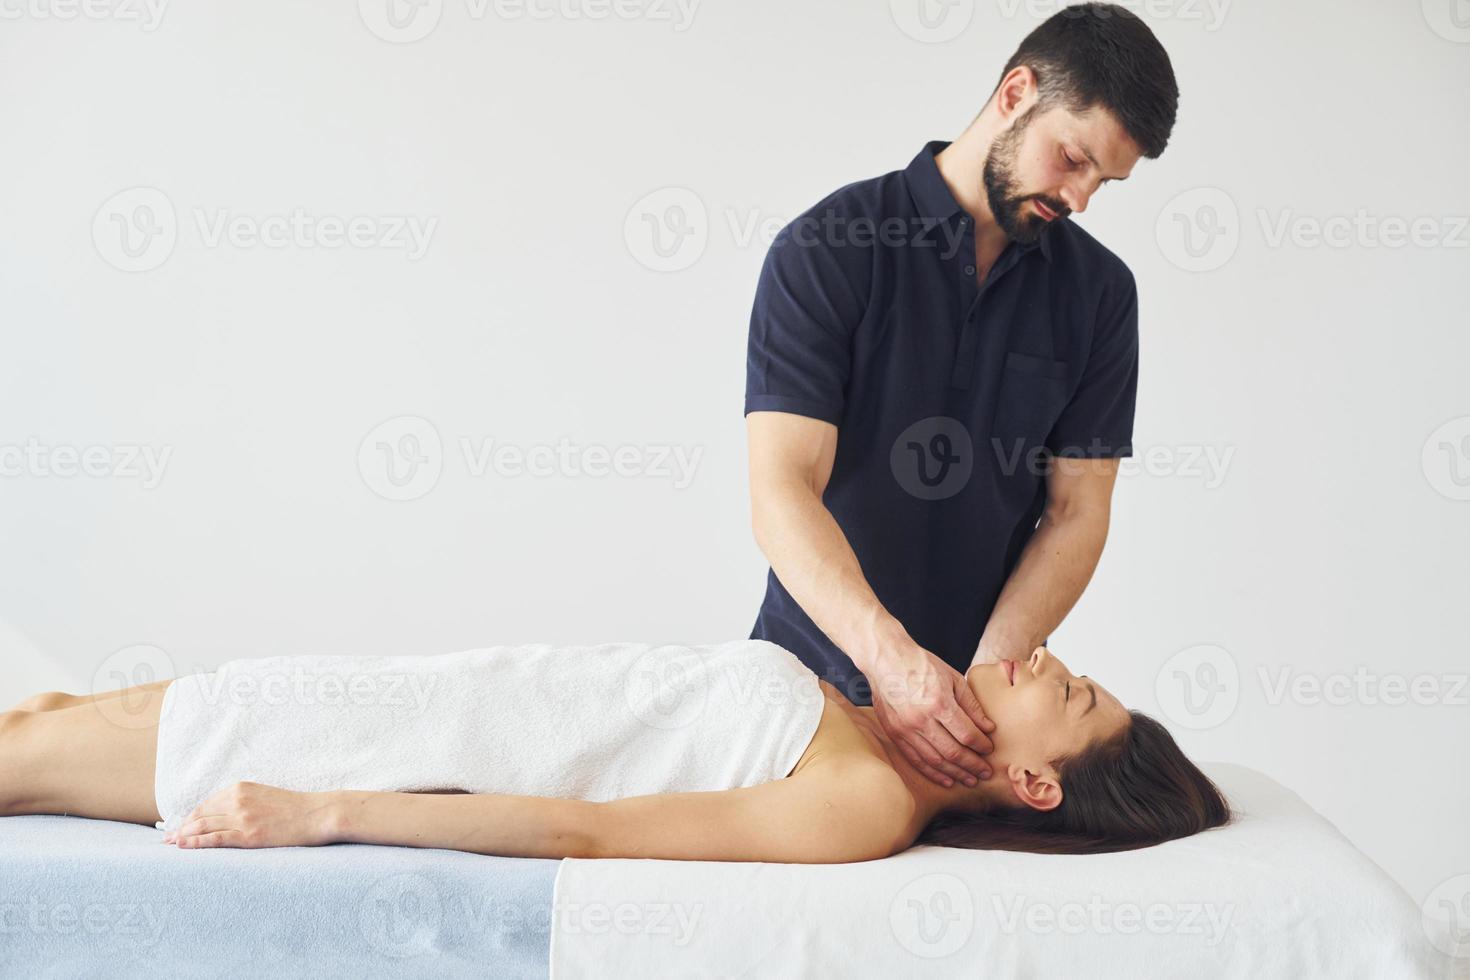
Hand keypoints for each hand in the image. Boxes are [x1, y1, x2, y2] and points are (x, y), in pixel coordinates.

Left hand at [162, 781, 337, 848]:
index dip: (190, 817)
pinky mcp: (249, 835)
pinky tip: (184, 847)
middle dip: (182, 827)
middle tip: (168, 839)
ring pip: (203, 827)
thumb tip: (224, 815)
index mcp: (241, 788)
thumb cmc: (295, 808)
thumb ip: (243, 801)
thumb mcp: (265, 796)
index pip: (206, 803)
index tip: (179, 826)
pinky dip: (196, 843)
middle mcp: (238, 800)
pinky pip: (215, 839)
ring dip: (184, 836)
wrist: (318, 814)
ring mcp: (243, 818)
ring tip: (172, 845)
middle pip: (200, 815)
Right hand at [868, 644, 995, 787]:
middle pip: (953, 752)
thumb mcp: (953, 678)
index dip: (981, 746)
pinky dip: (932, 773)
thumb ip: (971, 705)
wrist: (886, 660)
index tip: (989, 749)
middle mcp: (922, 719)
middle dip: (973, 765)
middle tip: (986, 772)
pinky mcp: (895, 734)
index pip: (967, 734)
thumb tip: (988, 728)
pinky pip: (916, 760)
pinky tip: (946, 779)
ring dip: (955, 773)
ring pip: (935, 760)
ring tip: (970, 779)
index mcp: (939, 703)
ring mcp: (906, 729)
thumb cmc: (922, 666)